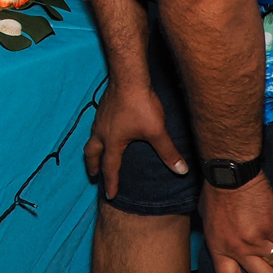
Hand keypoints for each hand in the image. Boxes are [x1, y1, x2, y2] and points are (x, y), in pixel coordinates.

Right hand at [84, 83, 188, 198]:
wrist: (129, 78)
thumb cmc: (140, 105)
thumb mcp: (156, 131)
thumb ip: (168, 152)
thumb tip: (181, 170)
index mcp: (113, 142)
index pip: (110, 167)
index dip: (111, 182)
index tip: (110, 195)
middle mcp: (101, 132)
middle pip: (91, 153)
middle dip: (92, 166)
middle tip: (94, 175)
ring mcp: (100, 118)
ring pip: (91, 138)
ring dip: (93, 150)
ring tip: (98, 154)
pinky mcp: (103, 107)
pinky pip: (96, 126)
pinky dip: (98, 135)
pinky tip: (108, 131)